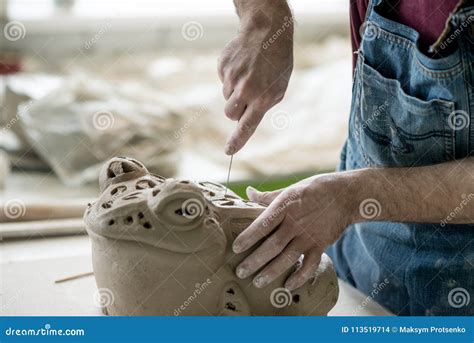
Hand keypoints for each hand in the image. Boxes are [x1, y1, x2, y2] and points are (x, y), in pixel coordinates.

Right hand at [218, 1, 293, 154]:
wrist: (267, 32)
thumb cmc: (277, 63)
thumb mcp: (279, 88)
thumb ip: (263, 105)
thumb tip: (246, 117)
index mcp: (262, 99)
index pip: (246, 126)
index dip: (237, 141)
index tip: (228, 152)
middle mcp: (246, 90)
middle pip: (230, 114)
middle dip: (235, 110)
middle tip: (246, 97)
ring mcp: (232, 78)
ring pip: (226, 96)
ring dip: (235, 91)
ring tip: (249, 74)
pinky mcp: (223, 67)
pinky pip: (223, 80)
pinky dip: (231, 76)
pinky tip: (243, 65)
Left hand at [232, 174, 352, 290]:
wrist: (344, 195)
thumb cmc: (313, 190)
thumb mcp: (289, 189)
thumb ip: (268, 196)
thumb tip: (248, 192)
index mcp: (284, 206)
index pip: (262, 224)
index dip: (248, 237)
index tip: (235, 248)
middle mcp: (295, 223)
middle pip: (272, 245)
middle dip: (255, 261)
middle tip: (240, 272)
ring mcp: (308, 236)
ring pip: (287, 258)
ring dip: (271, 272)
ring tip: (257, 282)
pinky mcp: (320, 245)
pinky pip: (309, 265)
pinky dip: (299, 277)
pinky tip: (287, 286)